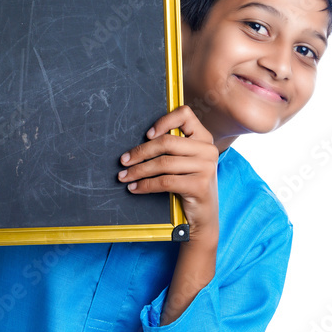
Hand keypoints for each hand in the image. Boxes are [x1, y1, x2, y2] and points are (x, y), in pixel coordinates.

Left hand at [117, 105, 219, 242]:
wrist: (203, 217)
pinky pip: (165, 181)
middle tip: (123, 161)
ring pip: (163, 163)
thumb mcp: (185, 162)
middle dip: (140, 152)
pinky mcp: (199, 185)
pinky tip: (135, 188)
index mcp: (204, 138)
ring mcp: (206, 168)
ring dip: (138, 171)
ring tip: (125, 176)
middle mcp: (208, 150)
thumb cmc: (189, 186)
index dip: (163, 121)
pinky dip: (145, 185)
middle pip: (167, 142)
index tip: (146, 135)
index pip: (185, 115)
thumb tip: (139, 145)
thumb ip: (173, 149)